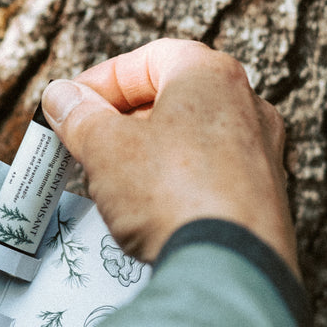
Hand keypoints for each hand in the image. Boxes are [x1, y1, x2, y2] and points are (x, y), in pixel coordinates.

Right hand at [41, 38, 298, 275]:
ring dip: (146, 152)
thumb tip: (62, 97)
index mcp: (212, 75)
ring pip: (191, 137)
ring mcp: (262, 153)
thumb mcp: (106, 148)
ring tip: (111, 181)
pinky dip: (175, 181)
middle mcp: (247, 105)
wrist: (230, 268)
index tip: (70, 103)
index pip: (148, 58)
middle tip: (85, 142)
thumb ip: (80, 116)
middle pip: (172, 97)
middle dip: (122, 119)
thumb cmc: (175, 194)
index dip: (101, 80)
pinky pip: (210, 174)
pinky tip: (148, 210)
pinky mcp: (264, 197)